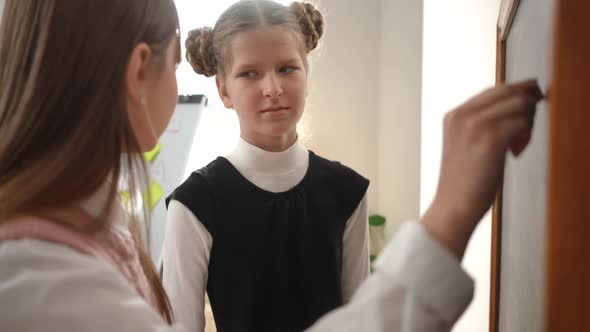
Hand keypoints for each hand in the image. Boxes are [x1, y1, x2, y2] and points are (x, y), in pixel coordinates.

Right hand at [423, 80, 543, 258]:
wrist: (453, 205)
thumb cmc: (462, 181)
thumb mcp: (463, 143)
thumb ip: (480, 124)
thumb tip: (513, 108)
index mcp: (454, 115)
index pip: (492, 90)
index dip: (516, 90)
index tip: (531, 95)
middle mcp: (463, 115)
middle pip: (508, 92)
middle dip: (527, 102)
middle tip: (532, 118)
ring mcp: (476, 126)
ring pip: (518, 105)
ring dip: (528, 120)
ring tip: (520, 140)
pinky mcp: (491, 140)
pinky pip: (522, 124)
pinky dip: (526, 134)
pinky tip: (517, 149)